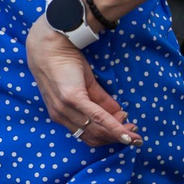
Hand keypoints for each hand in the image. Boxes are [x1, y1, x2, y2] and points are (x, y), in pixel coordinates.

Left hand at [26, 24, 138, 146]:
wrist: (50, 46)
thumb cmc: (65, 64)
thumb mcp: (84, 85)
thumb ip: (100, 100)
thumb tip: (119, 112)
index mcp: (60, 114)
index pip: (87, 135)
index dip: (108, 137)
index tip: (126, 134)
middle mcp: (60, 115)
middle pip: (93, 137)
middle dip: (116, 138)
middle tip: (134, 134)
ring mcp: (65, 108)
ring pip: (96, 130)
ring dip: (118, 133)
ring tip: (133, 131)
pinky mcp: (72, 98)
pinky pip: (97, 117)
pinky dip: (114, 126)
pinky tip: (126, 133)